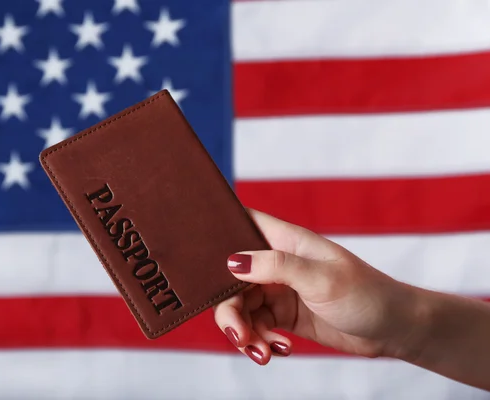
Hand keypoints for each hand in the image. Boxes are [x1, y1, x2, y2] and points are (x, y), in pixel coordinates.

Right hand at [214, 208, 423, 364]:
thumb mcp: (320, 278)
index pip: (242, 224)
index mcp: (285, 241)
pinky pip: (257, 326)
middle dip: (230, 309)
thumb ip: (276, 267)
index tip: (199, 256)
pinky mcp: (284, 315)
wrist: (394, 329)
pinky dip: (260, 341)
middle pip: (231, 279)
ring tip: (263, 353)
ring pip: (241, 307)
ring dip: (245, 333)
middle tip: (241, 335)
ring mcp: (279, 290)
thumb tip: (232, 261)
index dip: (218, 233)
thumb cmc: (366, 293)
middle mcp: (276, 263)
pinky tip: (280, 351)